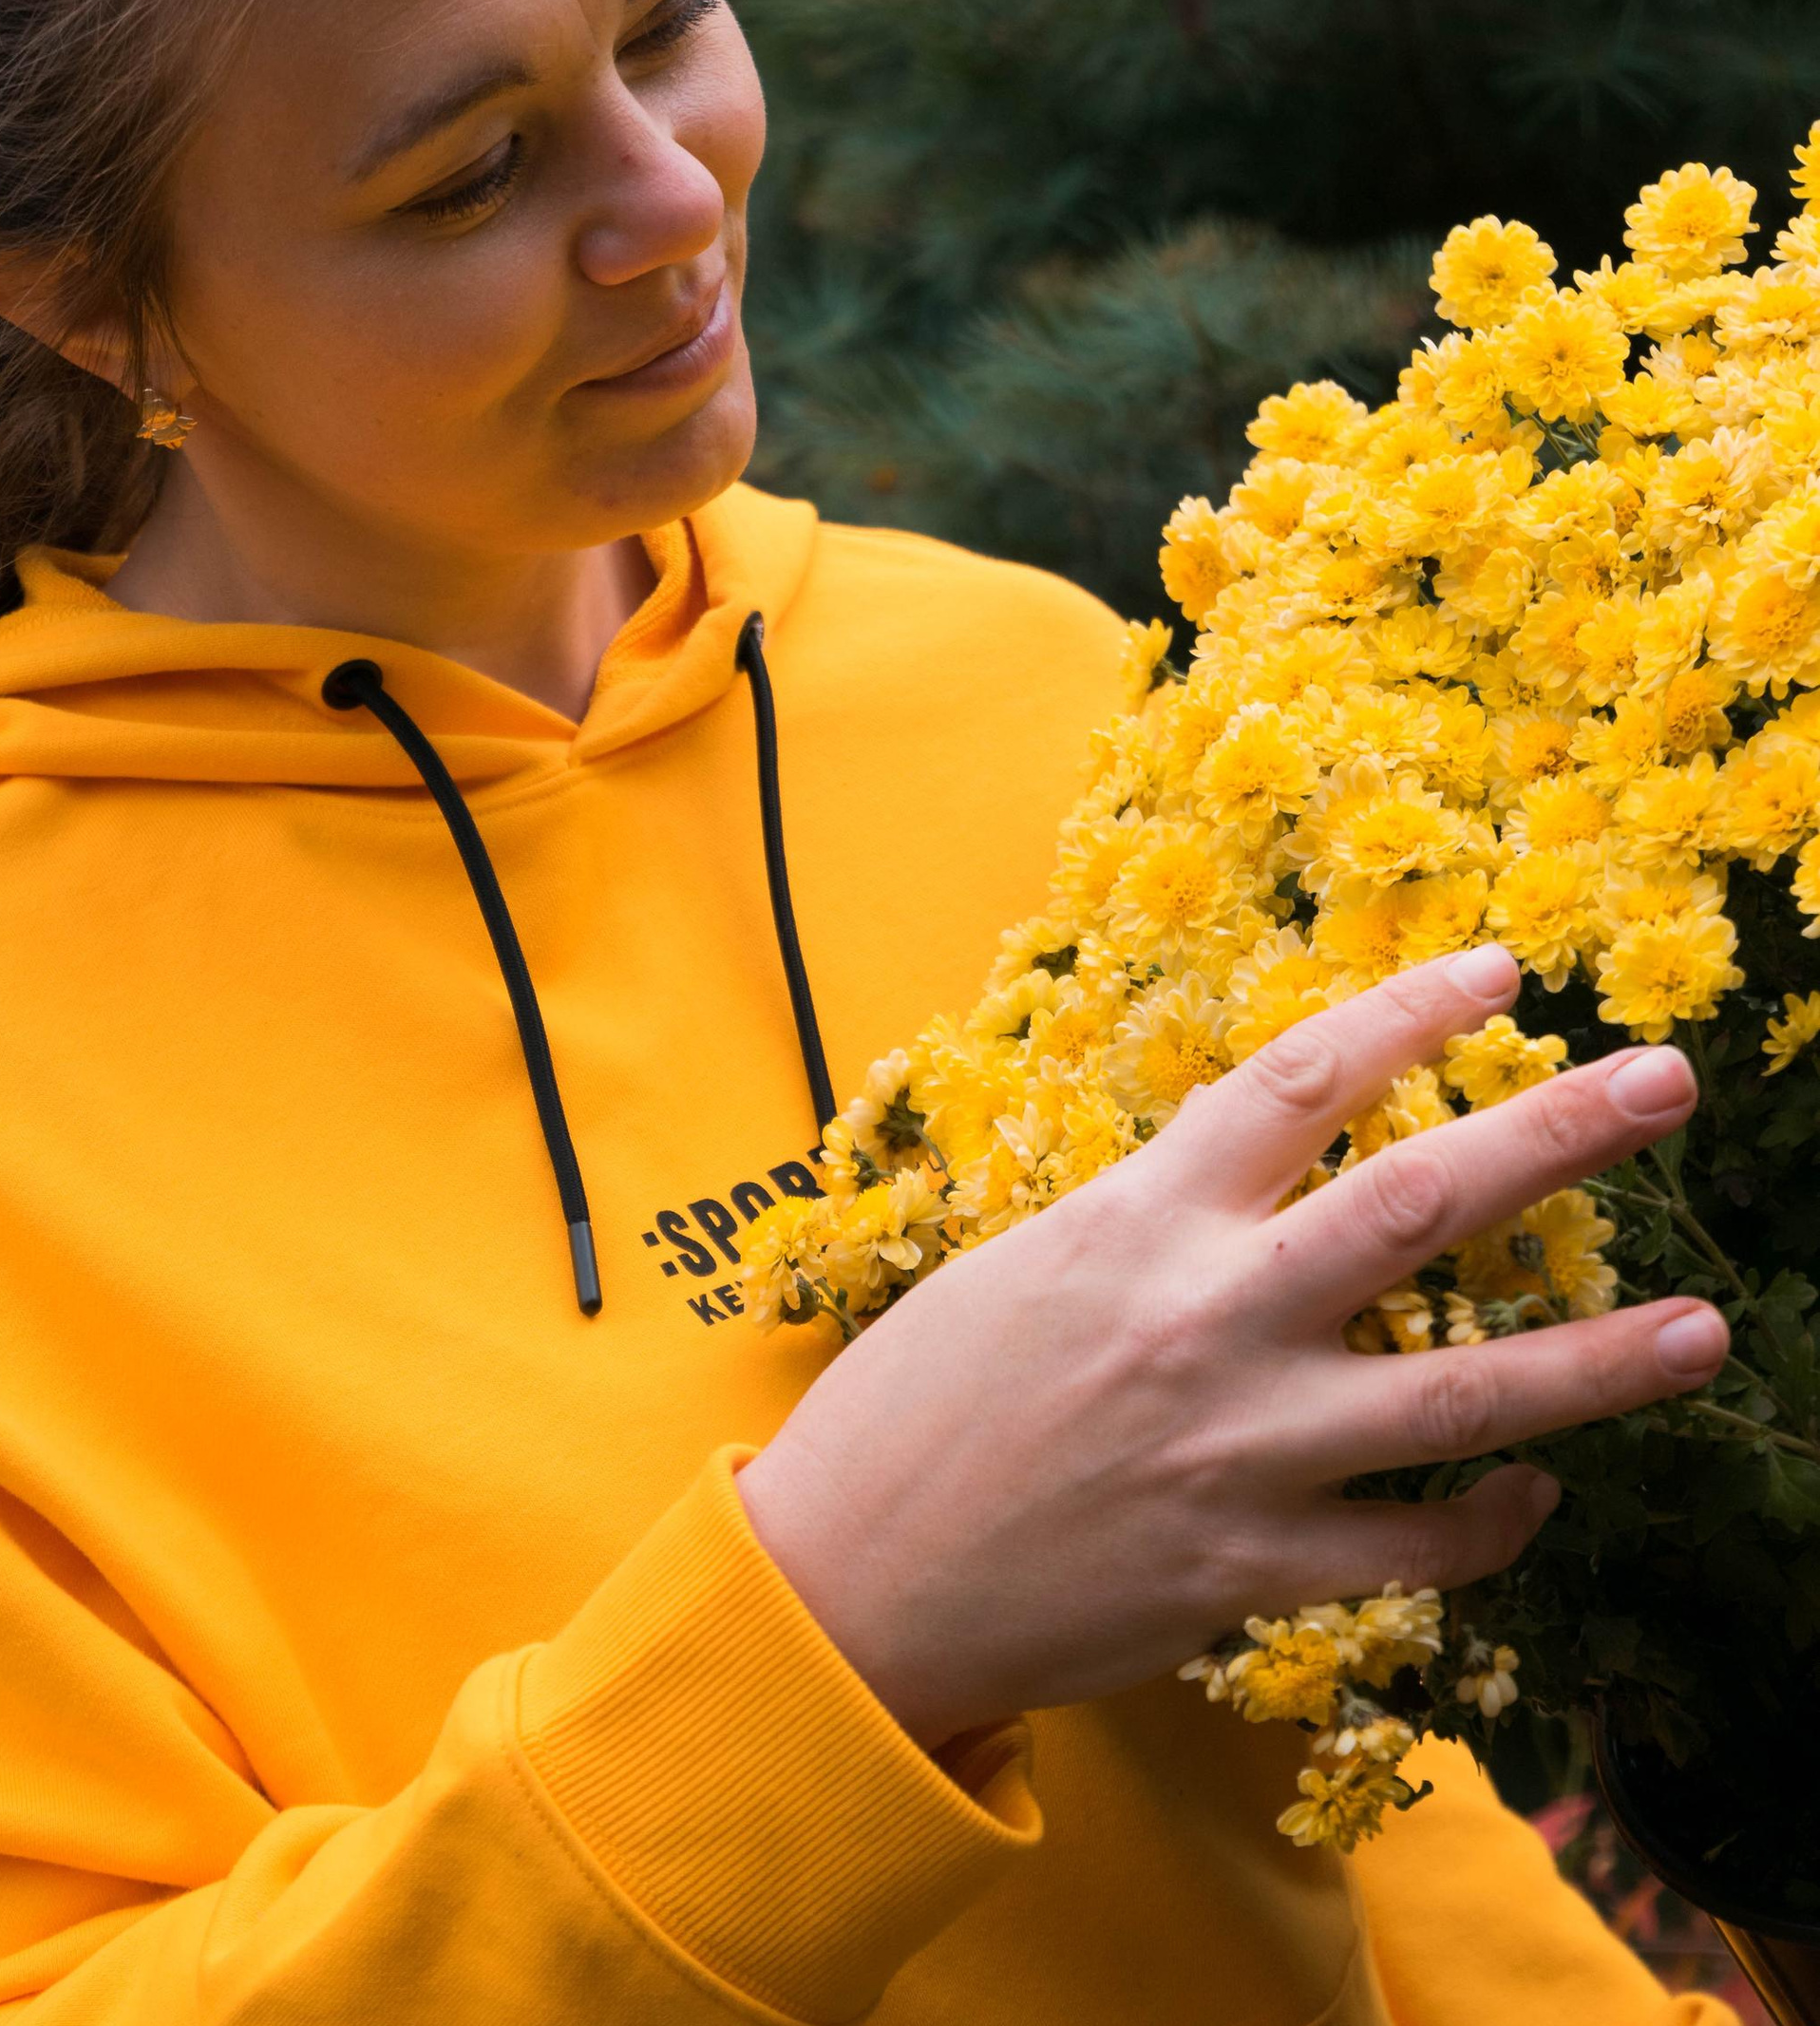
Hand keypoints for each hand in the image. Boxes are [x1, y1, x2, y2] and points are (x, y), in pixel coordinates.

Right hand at [733, 943, 1728, 1748]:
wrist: (848, 1578)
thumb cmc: (912, 1405)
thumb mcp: (1020, 1267)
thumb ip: (1147, 1226)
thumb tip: (1248, 1192)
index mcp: (1133, 1221)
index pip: (1297, 1081)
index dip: (1408, 1014)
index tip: (1496, 974)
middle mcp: (1203, 1319)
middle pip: (1416, 1205)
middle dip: (1557, 1135)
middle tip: (1667, 1082)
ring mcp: (1239, 1451)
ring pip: (1460, 1398)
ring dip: (1598, 1362)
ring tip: (1705, 1331)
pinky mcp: (1250, 1573)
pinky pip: (1415, 1551)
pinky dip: (1490, 1523)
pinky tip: (1534, 1494)